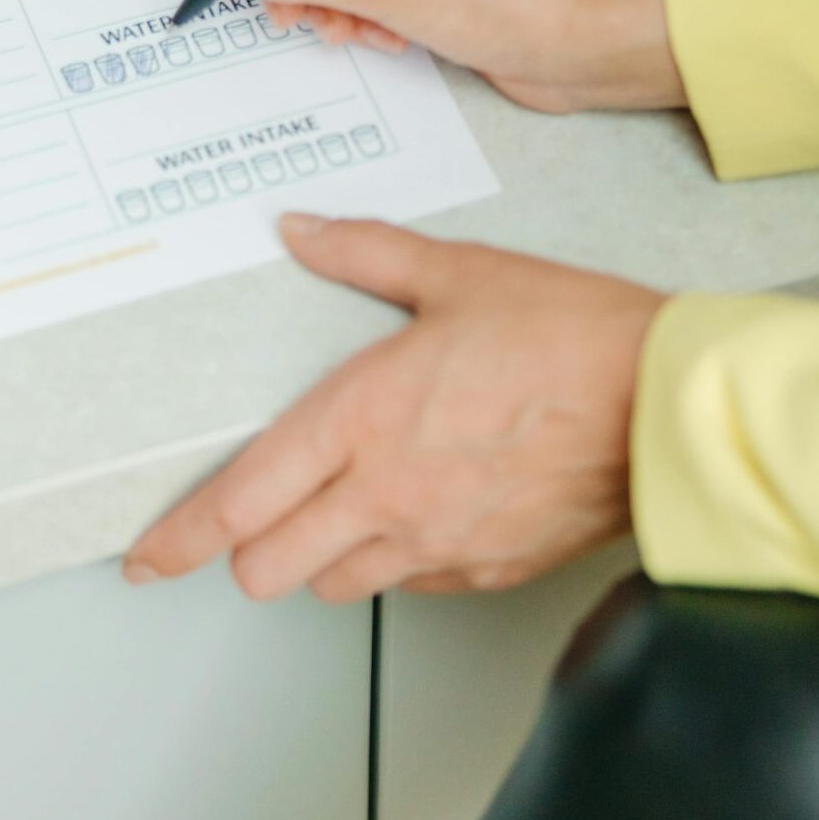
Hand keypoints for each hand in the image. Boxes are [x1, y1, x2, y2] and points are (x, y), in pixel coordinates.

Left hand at [124, 216, 663, 602]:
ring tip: (347, 510)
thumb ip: (365, 253)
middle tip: (256, 522)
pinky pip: (412, 589)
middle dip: (250, 550)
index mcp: (361, 418)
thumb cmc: (575, 335)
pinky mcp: (487, 570)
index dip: (179, 538)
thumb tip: (302, 230)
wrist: (671, 403)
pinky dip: (398, 563)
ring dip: (323, 558)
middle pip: (268, 568)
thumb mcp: (460, 274)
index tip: (147, 555)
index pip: (239, 501)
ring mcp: (436, 542)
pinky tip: (421, 517)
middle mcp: (385, 493)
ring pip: (335, 586)